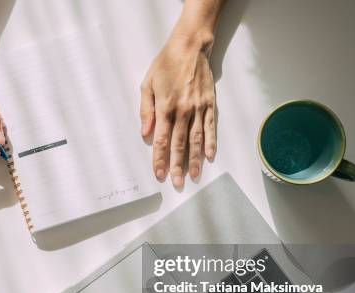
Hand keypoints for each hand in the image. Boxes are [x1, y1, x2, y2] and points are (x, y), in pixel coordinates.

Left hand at [140, 33, 216, 187]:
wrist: (190, 47)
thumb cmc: (166, 65)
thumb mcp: (147, 85)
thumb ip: (146, 111)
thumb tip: (145, 133)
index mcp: (165, 107)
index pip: (161, 140)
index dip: (159, 159)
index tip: (158, 174)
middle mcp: (183, 111)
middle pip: (179, 144)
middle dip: (177, 166)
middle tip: (177, 182)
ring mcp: (198, 108)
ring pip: (196, 139)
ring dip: (195, 159)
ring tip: (194, 176)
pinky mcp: (210, 104)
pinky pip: (210, 127)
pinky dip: (210, 142)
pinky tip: (209, 156)